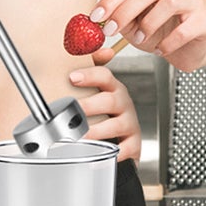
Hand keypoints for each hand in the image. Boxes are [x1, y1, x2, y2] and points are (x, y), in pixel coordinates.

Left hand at [67, 46, 140, 161]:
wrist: (124, 140)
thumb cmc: (106, 113)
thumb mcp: (98, 90)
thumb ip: (93, 69)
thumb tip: (102, 49)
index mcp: (112, 89)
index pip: (105, 76)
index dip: (90, 75)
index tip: (72, 77)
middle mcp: (123, 104)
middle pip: (110, 100)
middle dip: (90, 105)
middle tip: (72, 111)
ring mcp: (129, 124)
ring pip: (116, 125)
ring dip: (97, 131)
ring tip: (79, 136)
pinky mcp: (133, 145)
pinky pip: (126, 149)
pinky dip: (114, 153)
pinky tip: (98, 155)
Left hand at [93, 0, 205, 71]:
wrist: (191, 46)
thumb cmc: (161, 31)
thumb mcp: (133, 24)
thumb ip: (117, 18)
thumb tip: (97, 19)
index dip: (110, 0)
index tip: (95, 17)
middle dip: (124, 11)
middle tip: (111, 31)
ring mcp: (194, 0)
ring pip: (169, 3)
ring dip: (148, 24)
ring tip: (138, 40)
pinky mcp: (205, 20)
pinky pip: (185, 29)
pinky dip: (168, 42)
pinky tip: (160, 50)